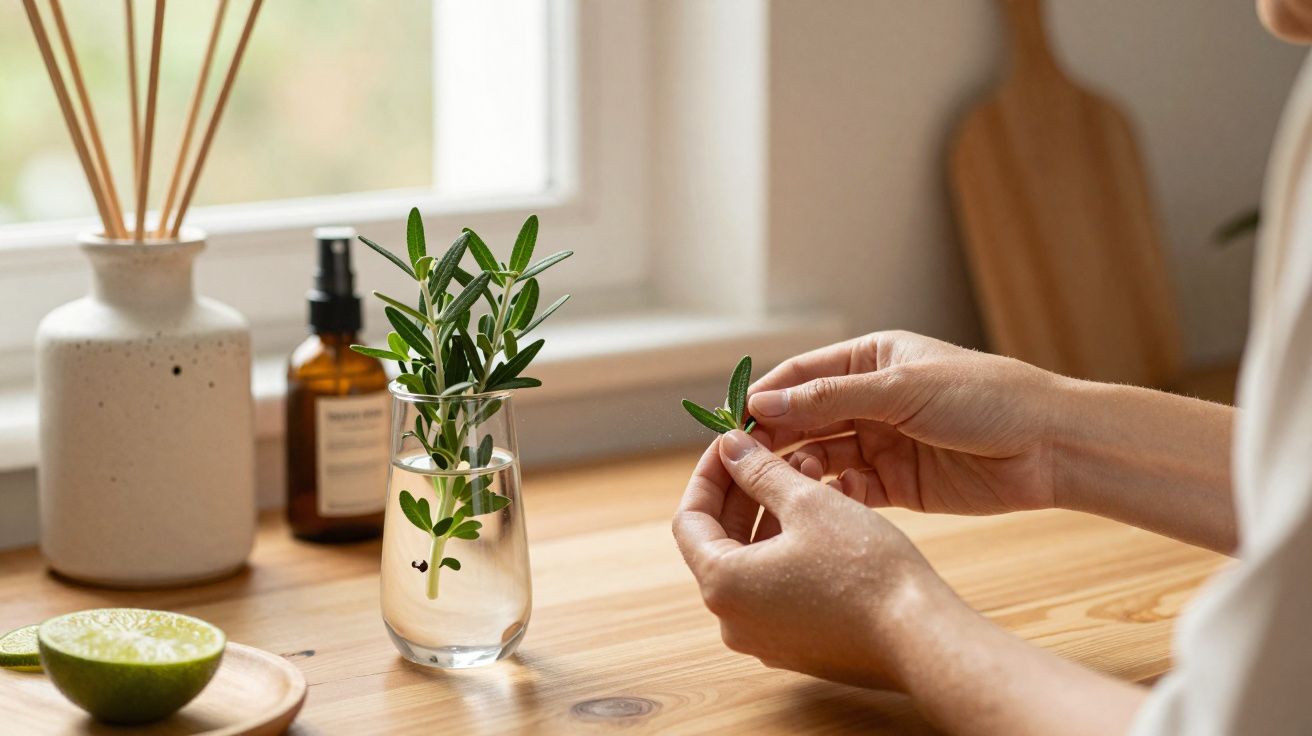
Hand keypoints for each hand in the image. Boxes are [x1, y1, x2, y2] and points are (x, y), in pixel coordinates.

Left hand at [672, 429, 961, 689]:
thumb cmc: (866, 569)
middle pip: (720, 540)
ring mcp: (764, 638)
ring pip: (753, 560)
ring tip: (809, 472)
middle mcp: (732, 620)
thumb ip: (759, 471)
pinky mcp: (798, 646)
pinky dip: (790, 547)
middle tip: (772, 449)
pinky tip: (824, 513)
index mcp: (722, 586)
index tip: (732, 441)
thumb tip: (729, 447)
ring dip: (772, 514)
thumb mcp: (807, 503)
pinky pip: (778, 586)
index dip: (709, 473)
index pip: (689, 518)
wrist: (923, 637)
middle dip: (745, 489)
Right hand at [748, 331, 1062, 519]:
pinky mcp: (896, 484)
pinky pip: (849, 490)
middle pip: (804, 419)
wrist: (1049, 446)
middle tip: (743, 464)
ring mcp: (882, 442)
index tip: (732, 423)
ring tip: (784, 487)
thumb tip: (763, 404)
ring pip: (821, 457)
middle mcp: (870, 400)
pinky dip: (833, 496)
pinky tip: (828, 502)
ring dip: (800, 471)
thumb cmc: (985, 397)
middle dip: (774, 440)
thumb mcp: (902, 388)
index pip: (800, 376)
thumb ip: (830, 398)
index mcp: (870, 360)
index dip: (765, 398)